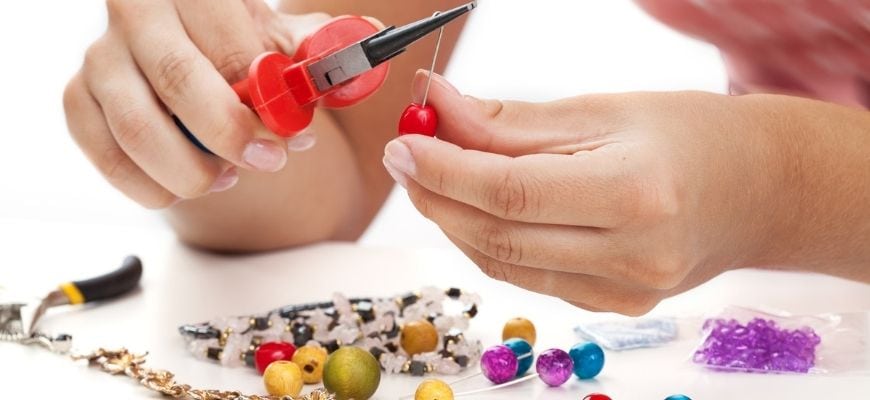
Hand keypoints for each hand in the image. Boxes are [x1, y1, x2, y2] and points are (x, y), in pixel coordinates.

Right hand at [63, 0, 331, 207]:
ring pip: (138, 130)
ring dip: (194, 170)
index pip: (230, 47)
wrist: (194, 53)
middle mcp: (135, 13)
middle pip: (179, 83)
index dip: (268, 99)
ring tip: (230, 177)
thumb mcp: (284, 38)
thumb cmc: (240, 46)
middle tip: (269, 161)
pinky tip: (189, 186)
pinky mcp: (77, 99)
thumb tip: (369, 40)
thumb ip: (321, 45)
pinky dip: (151, 186)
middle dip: (232, 136)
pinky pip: (106, 157)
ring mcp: (100, 58)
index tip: (296, 133)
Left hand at [383, 71, 845, 314]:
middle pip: (498, 235)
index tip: (403, 145)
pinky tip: (477, 211)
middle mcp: (632, 254)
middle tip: (406, 159)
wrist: (759, 190)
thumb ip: (510, 120)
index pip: (509, 191)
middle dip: (438, 197)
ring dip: (456, 222)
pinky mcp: (616, 306)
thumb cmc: (688, 135)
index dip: (444, 170)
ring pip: (505, 264)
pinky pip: (529, 277)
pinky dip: (491, 244)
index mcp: (635, 193)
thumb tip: (435, 106)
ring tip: (433, 179)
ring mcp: (625, 292)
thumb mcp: (600, 110)